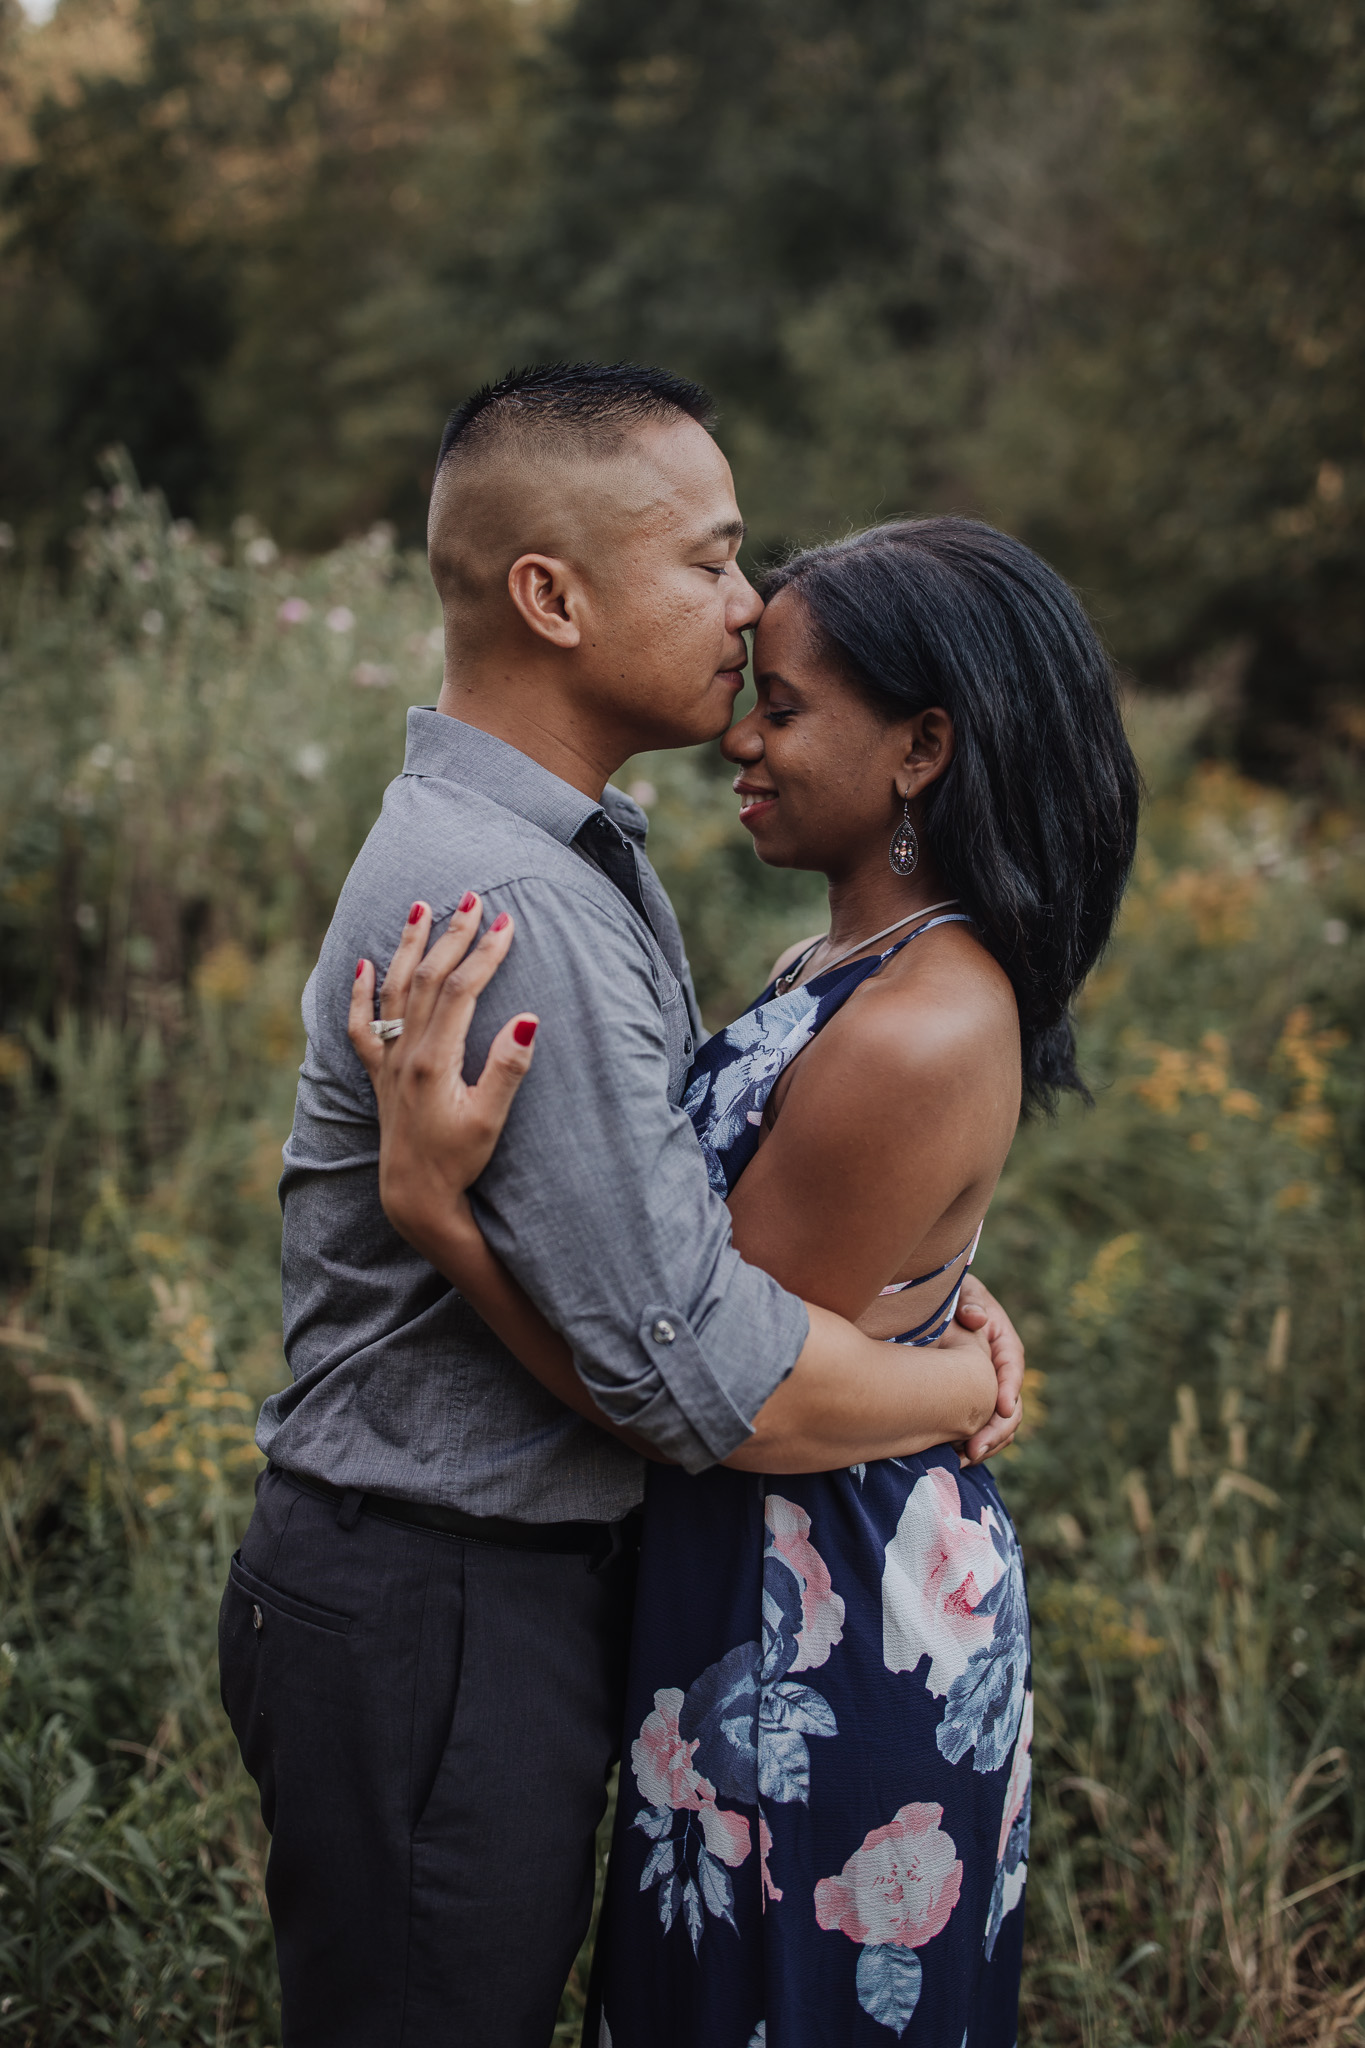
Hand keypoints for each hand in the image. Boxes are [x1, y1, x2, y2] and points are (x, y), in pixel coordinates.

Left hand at [348, 897, 536, 1256]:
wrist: (414, 1194)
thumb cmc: (458, 1159)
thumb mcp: (492, 1119)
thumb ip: (507, 1068)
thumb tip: (526, 1019)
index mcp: (435, 1059)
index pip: (461, 990)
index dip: (485, 953)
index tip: (508, 923)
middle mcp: (406, 1053)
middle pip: (428, 978)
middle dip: (452, 934)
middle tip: (473, 898)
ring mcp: (388, 1060)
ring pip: (395, 989)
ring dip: (408, 946)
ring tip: (420, 908)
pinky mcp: (378, 1073)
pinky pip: (361, 1024)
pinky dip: (360, 992)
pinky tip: (364, 965)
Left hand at [953, 1274, 1023, 1463]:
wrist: (937, 1308)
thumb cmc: (952, 1296)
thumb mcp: (964, 1292)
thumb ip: (971, 1302)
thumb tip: (977, 1319)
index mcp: (1004, 1343)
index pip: (1012, 1368)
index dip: (1009, 1390)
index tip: (1002, 1409)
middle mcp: (1001, 1371)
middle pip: (1010, 1406)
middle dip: (996, 1430)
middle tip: (975, 1449)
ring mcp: (989, 1390)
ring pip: (999, 1424)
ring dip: (986, 1444)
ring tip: (964, 1459)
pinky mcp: (974, 1403)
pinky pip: (981, 1428)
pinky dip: (974, 1444)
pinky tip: (954, 1457)